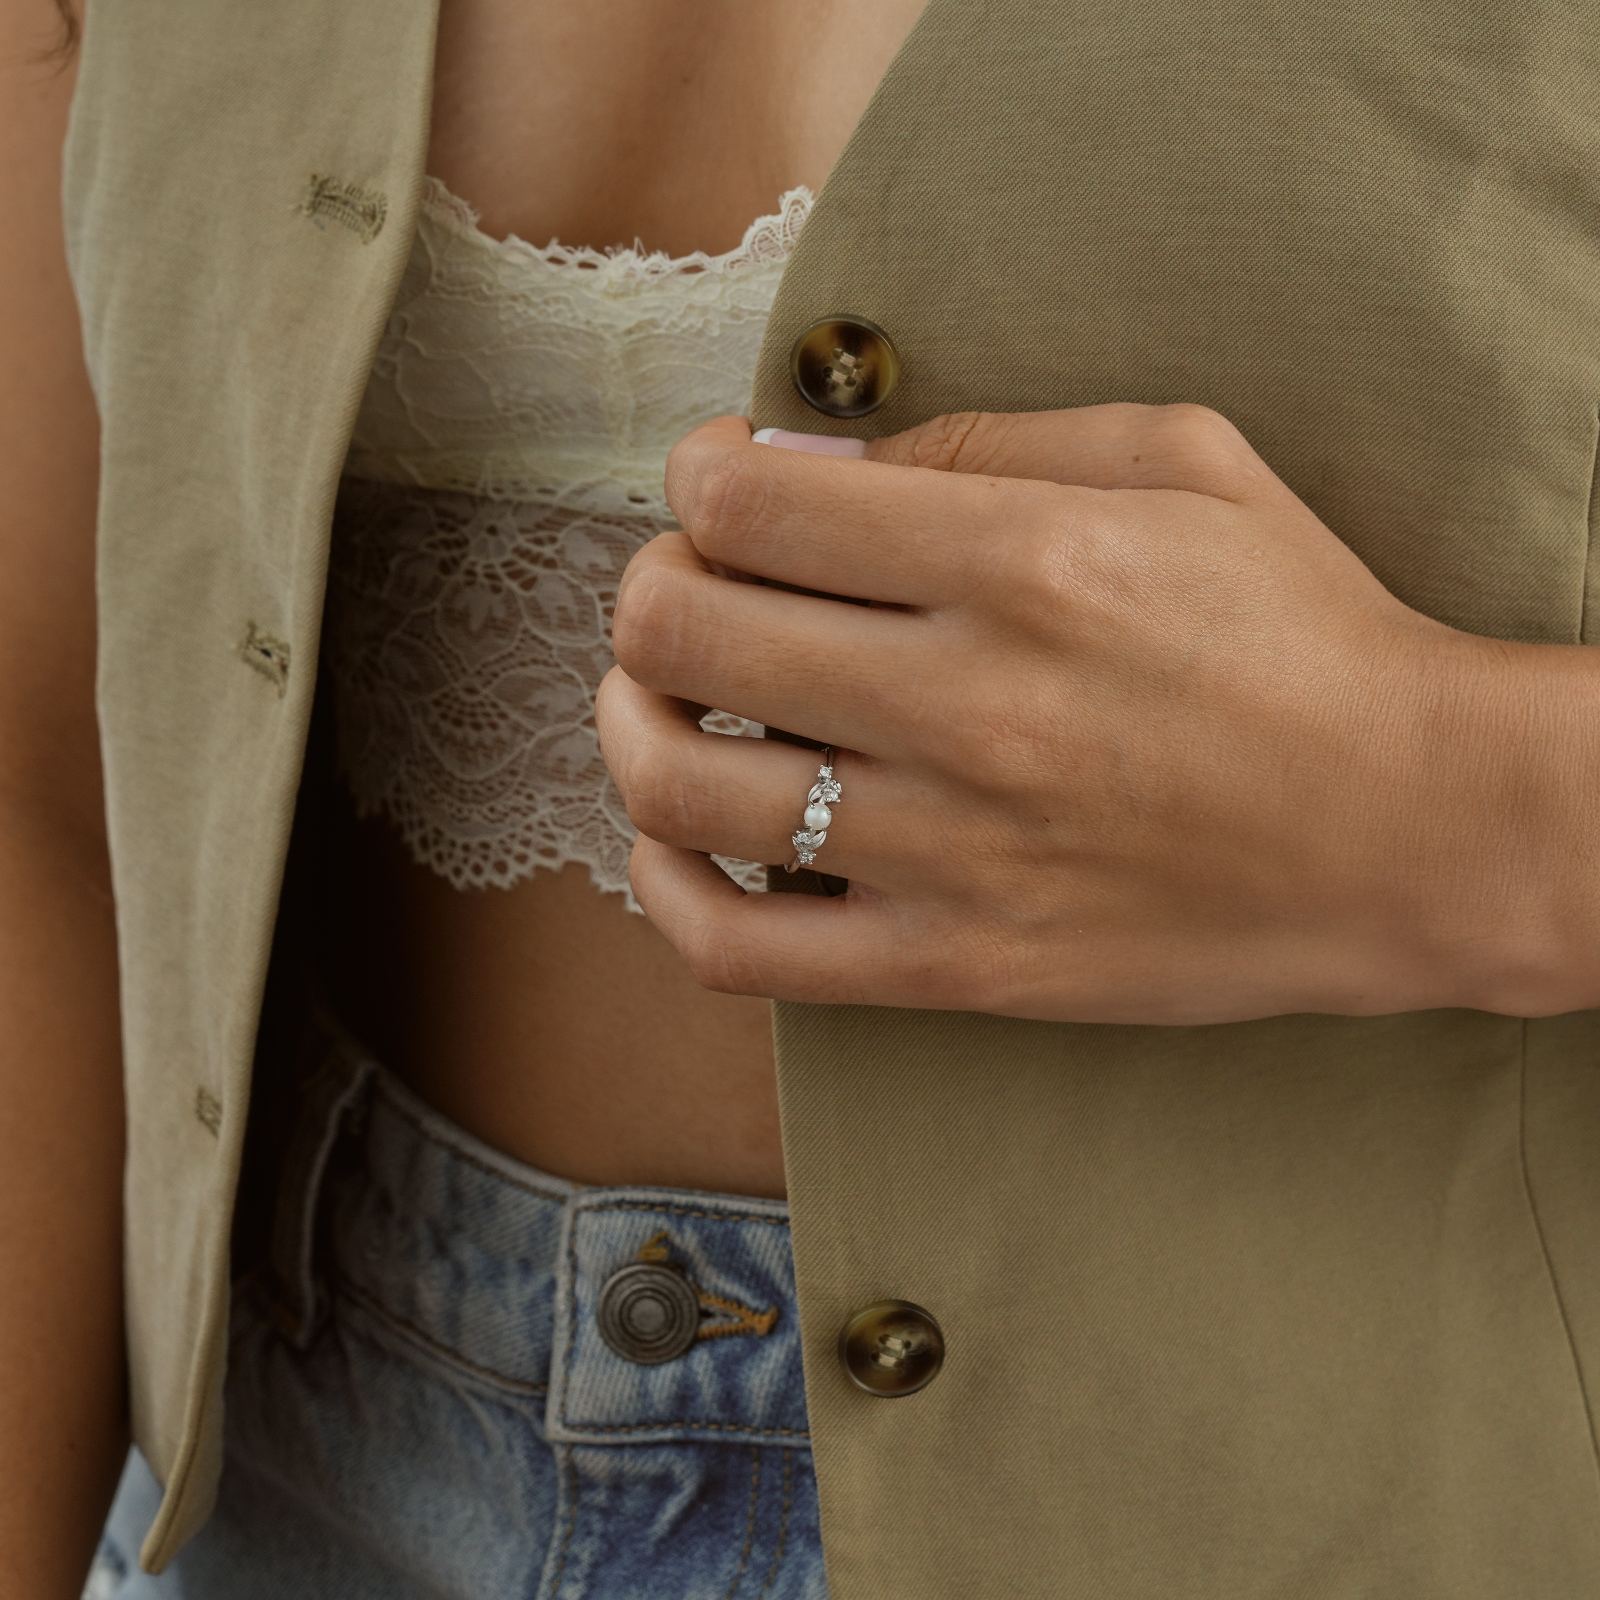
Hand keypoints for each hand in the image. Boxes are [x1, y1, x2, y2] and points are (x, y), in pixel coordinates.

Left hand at [594, 404, 1510, 1024]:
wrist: (1415, 833)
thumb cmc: (1303, 636)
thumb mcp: (1185, 463)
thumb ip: (989, 440)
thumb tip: (818, 462)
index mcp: (1023, 561)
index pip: (749, 503)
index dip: (697, 476)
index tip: (718, 481)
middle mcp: (971, 705)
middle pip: (682, 631)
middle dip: (649, 586)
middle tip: (686, 582)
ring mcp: (954, 854)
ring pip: (681, 789)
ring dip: (626, 722)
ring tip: (657, 697)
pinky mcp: (958, 968)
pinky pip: (739, 952)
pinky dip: (665, 890)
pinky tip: (678, 840)